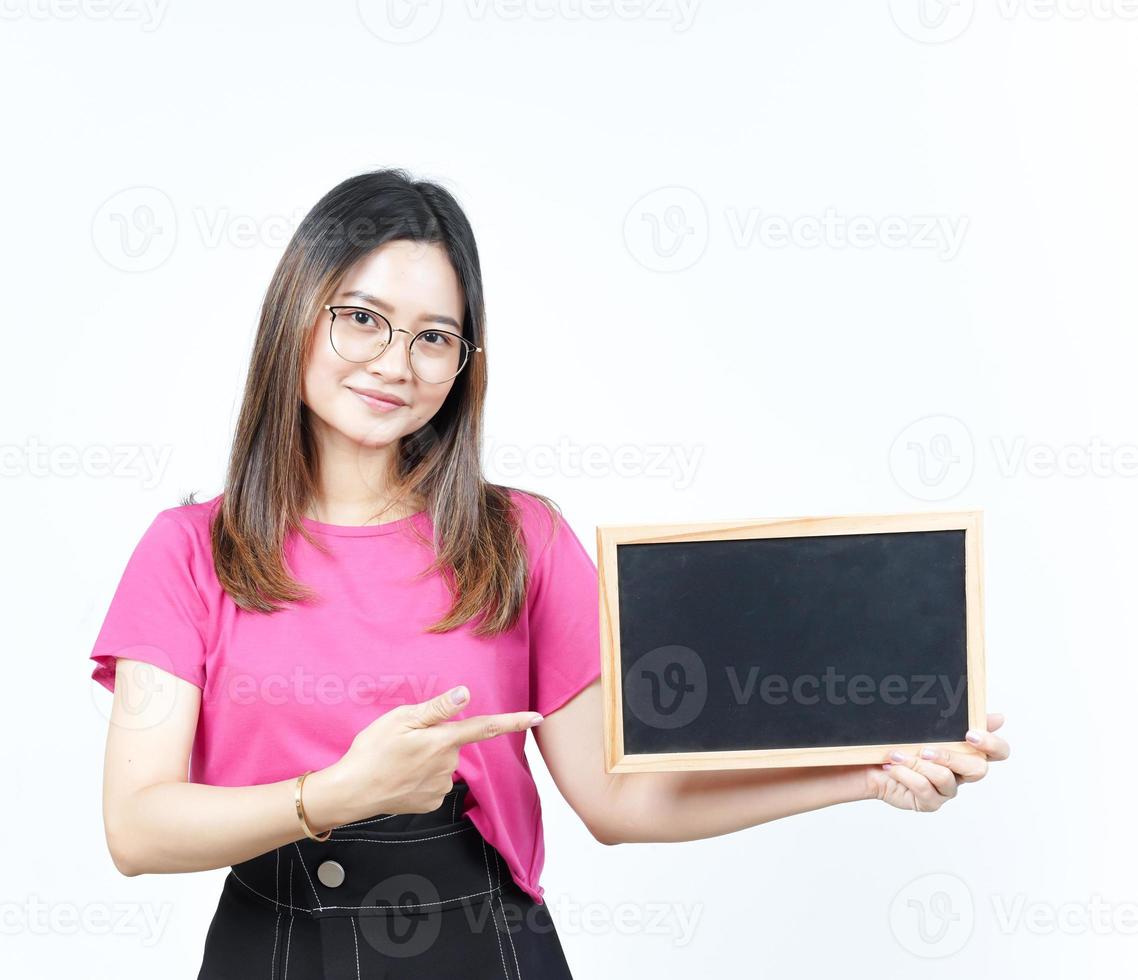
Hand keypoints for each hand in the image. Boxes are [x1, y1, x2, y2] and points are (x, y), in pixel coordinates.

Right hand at [307, 687, 543, 827]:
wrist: (351, 793)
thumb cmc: (371, 751)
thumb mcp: (400, 719)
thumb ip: (436, 709)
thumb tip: (465, 694)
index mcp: (442, 741)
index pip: (485, 727)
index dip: (513, 721)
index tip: (537, 717)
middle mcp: (448, 765)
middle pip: (454, 744)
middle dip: (437, 740)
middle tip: (404, 742)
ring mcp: (440, 787)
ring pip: (443, 764)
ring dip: (428, 760)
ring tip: (397, 760)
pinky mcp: (431, 803)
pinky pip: (434, 783)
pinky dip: (421, 778)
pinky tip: (401, 778)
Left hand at [865, 712, 1009, 811]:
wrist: (868, 762)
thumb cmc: (899, 742)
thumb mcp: (924, 726)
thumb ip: (958, 721)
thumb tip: (1000, 718)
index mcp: (966, 751)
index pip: (997, 752)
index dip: (992, 745)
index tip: (969, 734)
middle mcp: (960, 772)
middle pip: (978, 769)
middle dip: (951, 757)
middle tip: (926, 749)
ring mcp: (945, 789)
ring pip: (945, 777)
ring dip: (917, 763)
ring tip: (895, 755)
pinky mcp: (929, 802)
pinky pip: (924, 789)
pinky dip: (905, 774)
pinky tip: (892, 766)